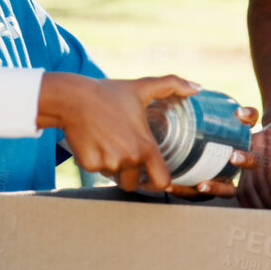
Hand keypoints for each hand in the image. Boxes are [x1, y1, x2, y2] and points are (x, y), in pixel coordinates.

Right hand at [41, 73, 255, 193]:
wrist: (72, 98)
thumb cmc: (109, 93)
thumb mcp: (143, 87)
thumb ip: (173, 85)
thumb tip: (197, 87)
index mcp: (145, 146)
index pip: (161, 180)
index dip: (160, 185)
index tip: (155, 181)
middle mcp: (128, 158)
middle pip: (132, 183)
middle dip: (130, 175)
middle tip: (125, 158)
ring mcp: (107, 163)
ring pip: (112, 175)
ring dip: (111, 166)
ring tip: (108, 142)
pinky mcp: (88, 164)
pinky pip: (95, 169)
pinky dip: (93, 160)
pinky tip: (92, 142)